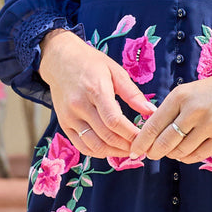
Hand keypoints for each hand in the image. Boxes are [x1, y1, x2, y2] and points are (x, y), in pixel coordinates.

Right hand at [38, 28, 153, 157]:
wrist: (60, 59)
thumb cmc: (91, 63)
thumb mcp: (115, 71)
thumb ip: (132, 93)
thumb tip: (151, 111)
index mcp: (95, 90)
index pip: (114, 121)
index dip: (131, 134)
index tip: (144, 137)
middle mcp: (79, 105)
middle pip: (106, 136)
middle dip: (126, 146)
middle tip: (140, 147)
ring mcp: (69, 117)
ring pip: (94, 145)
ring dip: (114, 153)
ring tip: (128, 151)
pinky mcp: (63, 124)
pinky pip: (81, 146)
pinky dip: (98, 152)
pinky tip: (110, 150)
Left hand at [128, 49, 211, 163]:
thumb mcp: (189, 91)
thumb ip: (170, 110)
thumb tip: (149, 133)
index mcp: (180, 96)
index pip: (154, 124)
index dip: (141, 141)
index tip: (134, 151)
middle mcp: (193, 110)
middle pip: (165, 141)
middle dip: (154, 152)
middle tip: (150, 156)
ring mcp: (209, 124)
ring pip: (181, 150)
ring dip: (172, 154)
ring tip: (171, 151)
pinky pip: (198, 155)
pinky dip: (187, 157)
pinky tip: (184, 154)